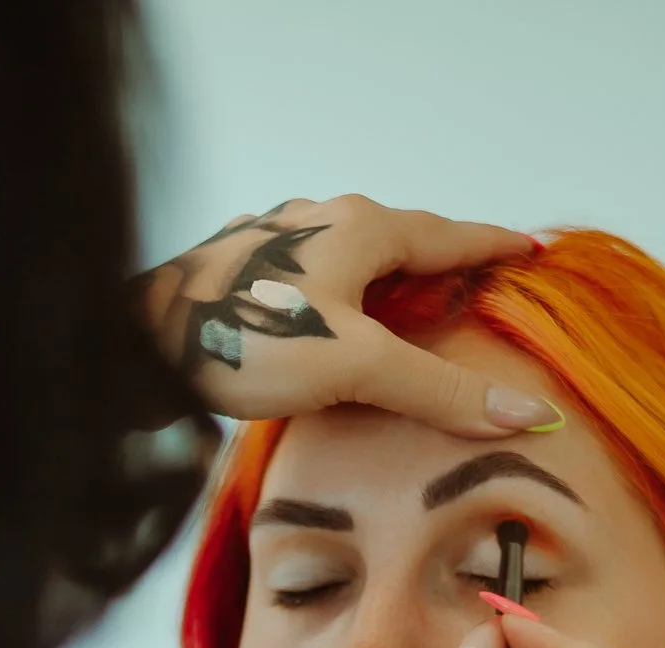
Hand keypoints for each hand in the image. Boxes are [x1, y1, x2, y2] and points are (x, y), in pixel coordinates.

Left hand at [132, 195, 556, 437]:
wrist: (134, 345)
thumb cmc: (244, 341)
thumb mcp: (354, 366)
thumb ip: (437, 389)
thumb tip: (525, 411)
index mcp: (360, 228)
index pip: (449, 234)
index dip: (493, 246)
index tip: (531, 249)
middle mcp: (320, 220)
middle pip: (402, 240)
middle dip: (443, 261)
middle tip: (480, 282)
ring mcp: (276, 244)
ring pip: (352, 257)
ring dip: (387, 278)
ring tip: (415, 306)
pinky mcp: (240, 275)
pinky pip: (312, 279)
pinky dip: (340, 297)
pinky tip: (330, 321)